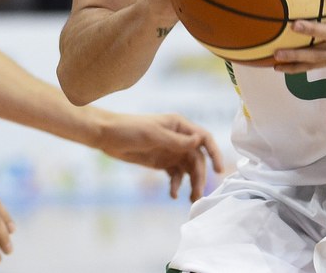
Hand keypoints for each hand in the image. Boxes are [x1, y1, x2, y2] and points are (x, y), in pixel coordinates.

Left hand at [94, 110, 225, 201]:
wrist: (107, 137)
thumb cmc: (130, 129)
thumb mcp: (153, 134)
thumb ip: (177, 141)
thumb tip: (199, 142)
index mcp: (179, 126)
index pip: (204, 138)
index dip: (214, 153)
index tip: (218, 170)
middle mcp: (179, 138)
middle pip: (197, 158)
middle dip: (199, 176)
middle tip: (198, 194)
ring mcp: (171, 151)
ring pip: (188, 169)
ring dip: (191, 183)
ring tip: (190, 199)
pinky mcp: (162, 162)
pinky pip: (175, 175)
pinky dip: (176, 185)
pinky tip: (172, 194)